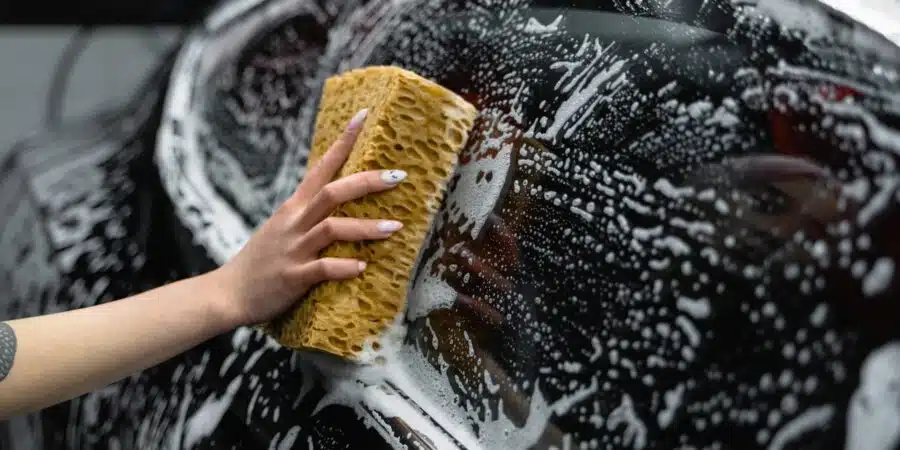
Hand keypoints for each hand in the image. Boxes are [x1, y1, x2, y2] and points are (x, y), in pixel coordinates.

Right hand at [208, 109, 408, 327]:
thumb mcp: (283, 228)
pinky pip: (322, 268)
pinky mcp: (293, 277)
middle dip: (366, 182)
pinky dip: (344, 267)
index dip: (343, 142)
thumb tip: (339, 200)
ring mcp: (293, 249)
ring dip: (366, 227)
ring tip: (395, 227)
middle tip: (398, 176)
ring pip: (332, 228)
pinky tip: (362, 267)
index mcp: (294, 208)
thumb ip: (308, 213)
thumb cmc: (263, 261)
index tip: (364, 116)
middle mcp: (294, 223)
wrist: (229, 293)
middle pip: (332, 193)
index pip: (321, 167)